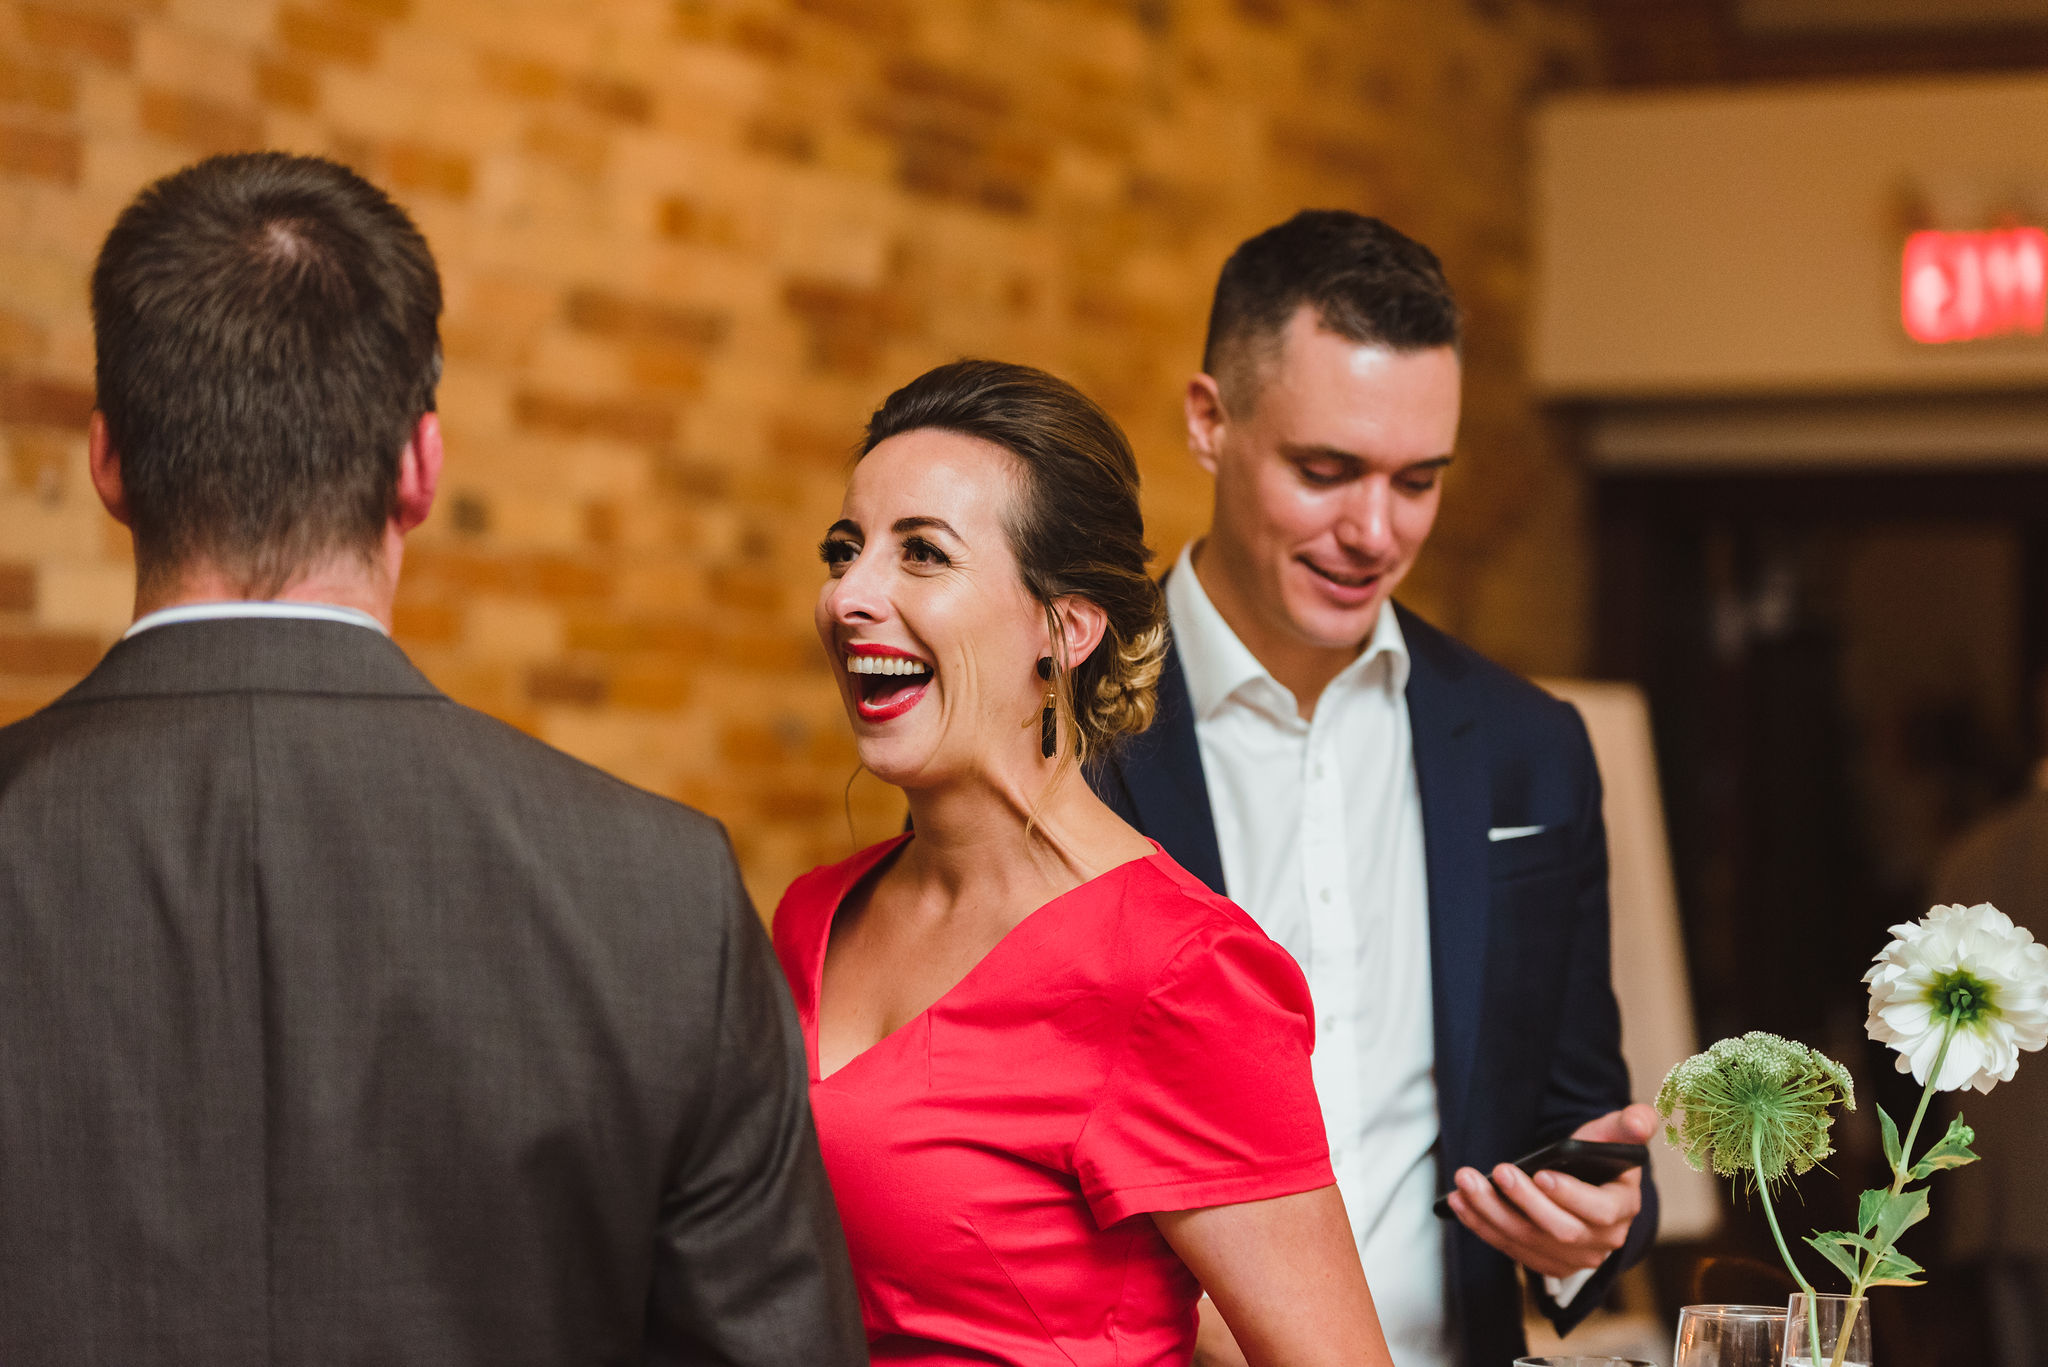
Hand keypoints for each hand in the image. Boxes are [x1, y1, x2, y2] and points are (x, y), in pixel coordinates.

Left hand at [1443, 1103, 1657, 1279]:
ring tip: (1466, 1183)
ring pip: (1528, 1242)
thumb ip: (1629, 1125)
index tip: (1541, 1174)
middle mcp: (1601, 1241)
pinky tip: (1460, 1202)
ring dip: (1492, 1213)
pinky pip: (1510, 1249)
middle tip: (1498, 1171)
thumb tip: (1641, 1120)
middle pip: (1560, 1230)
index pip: (1600, 1210)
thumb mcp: (1613, 1136)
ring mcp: (1573, 1257)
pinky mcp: (1545, 1262)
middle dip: (1524, 1201)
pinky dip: (1482, 1226)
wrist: (1585, 1185)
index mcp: (1622, 1208)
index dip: (1571, 1195)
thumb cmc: (1597, 1157)